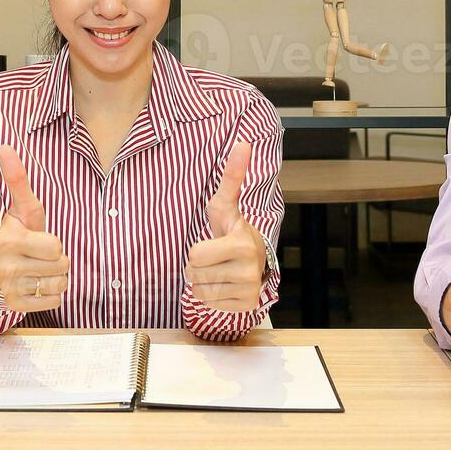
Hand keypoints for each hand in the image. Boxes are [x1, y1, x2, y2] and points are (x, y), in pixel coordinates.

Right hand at [0, 146, 67, 311]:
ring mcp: (11, 290)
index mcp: (10, 242)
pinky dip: (50, 295)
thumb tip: (5, 146)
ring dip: (54, 277)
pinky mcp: (16, 307)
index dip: (54, 243)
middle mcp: (8, 268)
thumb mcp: (18, 209)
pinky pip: (54, 302)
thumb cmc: (12, 234)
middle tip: (39, 255)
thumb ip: (16, 179)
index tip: (38, 240)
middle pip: (61, 266)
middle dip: (56, 261)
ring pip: (59, 285)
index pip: (56, 247)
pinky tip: (36, 284)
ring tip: (37, 269)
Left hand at [183, 142, 266, 312]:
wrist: (255, 260)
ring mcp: (249, 292)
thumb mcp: (225, 204)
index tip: (215, 242)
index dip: (197, 250)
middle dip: (198, 266)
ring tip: (220, 270)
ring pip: (199, 291)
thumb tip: (242, 142)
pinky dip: (211, 296)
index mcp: (243, 244)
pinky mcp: (245, 307)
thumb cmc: (232, 230)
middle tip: (216, 258)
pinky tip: (225, 284)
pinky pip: (207, 304)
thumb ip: (231, 175)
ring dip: (203, 280)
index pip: (194, 256)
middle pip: (194, 274)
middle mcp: (249, 271)